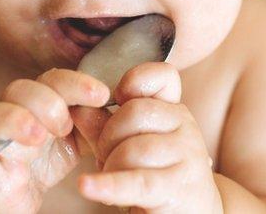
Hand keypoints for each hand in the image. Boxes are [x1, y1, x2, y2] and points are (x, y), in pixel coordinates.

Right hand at [0, 68, 109, 213]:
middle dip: (45, 102)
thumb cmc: (45, 163)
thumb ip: (93, 123)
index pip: (52, 79)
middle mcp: (10, 114)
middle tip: (64, 125)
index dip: (75, 83)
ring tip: (36, 136)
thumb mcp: (77, 141)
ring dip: (15, 121)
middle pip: (18, 90)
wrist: (20, 200)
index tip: (102, 96)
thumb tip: (118, 106)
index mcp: (36, 103)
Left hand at [72, 62, 222, 213]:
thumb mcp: (128, 146)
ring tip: (111, 178)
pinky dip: (108, 185)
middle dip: (108, 136)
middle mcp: (185, 127)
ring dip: (111, 166)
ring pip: (134, 148)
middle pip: (134, 113)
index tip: (117, 98)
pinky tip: (88, 186)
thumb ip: (103, 127)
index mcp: (174, 111)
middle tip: (104, 158)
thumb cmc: (155, 177)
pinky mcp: (179, 188)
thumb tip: (78, 108)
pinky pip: (136, 182)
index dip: (136, 80)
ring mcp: (187, 156)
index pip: (163, 76)